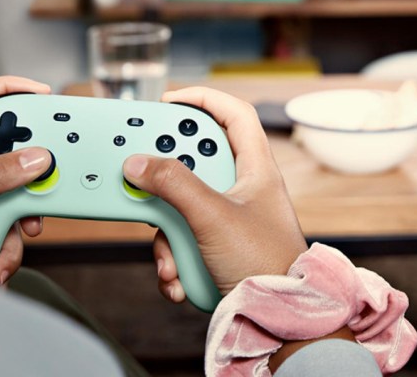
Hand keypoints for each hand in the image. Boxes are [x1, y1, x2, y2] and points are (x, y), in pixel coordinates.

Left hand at [0, 76, 52, 284]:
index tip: (39, 93)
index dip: (4, 89)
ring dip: (16, 225)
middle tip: (40, 180)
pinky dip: (7, 249)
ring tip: (3, 243)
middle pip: (3, 152)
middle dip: (25, 173)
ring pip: (12, 195)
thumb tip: (33, 156)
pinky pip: (8, 227)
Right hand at [120, 87, 307, 302]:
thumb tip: (139, 162)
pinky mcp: (216, 245)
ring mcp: (229, 217)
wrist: (277, 317)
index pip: (235, 114)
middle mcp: (243, 188)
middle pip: (195, 162)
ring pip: (182, 206)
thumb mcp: (213, 217)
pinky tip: (178, 279)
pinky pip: (182, 238)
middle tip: (146, 183)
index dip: (203, 99)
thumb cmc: (265, 263)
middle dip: (167, 183)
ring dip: (167, 236)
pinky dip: (174, 259)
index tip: (168, 101)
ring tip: (173, 259)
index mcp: (257, 168)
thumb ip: (174, 185)